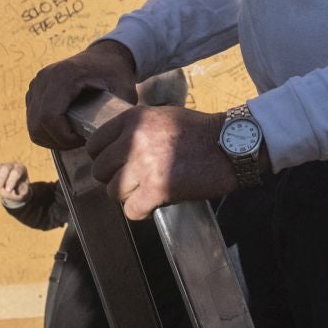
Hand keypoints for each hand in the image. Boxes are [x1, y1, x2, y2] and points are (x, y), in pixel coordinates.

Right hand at [0, 161, 31, 203]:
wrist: (15, 189)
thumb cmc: (20, 190)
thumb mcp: (24, 192)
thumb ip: (22, 190)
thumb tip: (17, 189)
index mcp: (21, 169)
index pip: (16, 172)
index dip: (11, 181)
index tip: (8, 190)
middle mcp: (13, 165)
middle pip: (6, 168)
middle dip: (1, 178)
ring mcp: (4, 165)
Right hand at [25, 40, 138, 149]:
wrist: (104, 57)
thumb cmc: (115, 74)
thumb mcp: (123, 90)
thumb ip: (117, 112)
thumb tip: (111, 137)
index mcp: (63, 76)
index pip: (49, 118)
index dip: (64, 137)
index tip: (85, 139)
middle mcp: (44, 78)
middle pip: (37, 126)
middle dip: (59, 141)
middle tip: (81, 141)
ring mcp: (36, 84)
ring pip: (33, 127)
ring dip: (52, 139)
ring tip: (75, 135)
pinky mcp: (34, 92)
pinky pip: (33, 121)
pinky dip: (47, 132)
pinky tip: (67, 129)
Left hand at [84, 105, 237, 219]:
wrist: (232, 146)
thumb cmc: (200, 132)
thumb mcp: (162, 116)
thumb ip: (135, 129)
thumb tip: (113, 148)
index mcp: (133, 119)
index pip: (94, 145)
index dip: (103, 159)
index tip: (116, 165)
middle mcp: (134, 140)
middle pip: (101, 171)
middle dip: (117, 179)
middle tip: (137, 181)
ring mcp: (145, 165)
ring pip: (114, 192)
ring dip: (129, 196)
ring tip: (149, 190)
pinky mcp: (157, 189)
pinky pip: (132, 210)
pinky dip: (142, 211)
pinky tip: (156, 203)